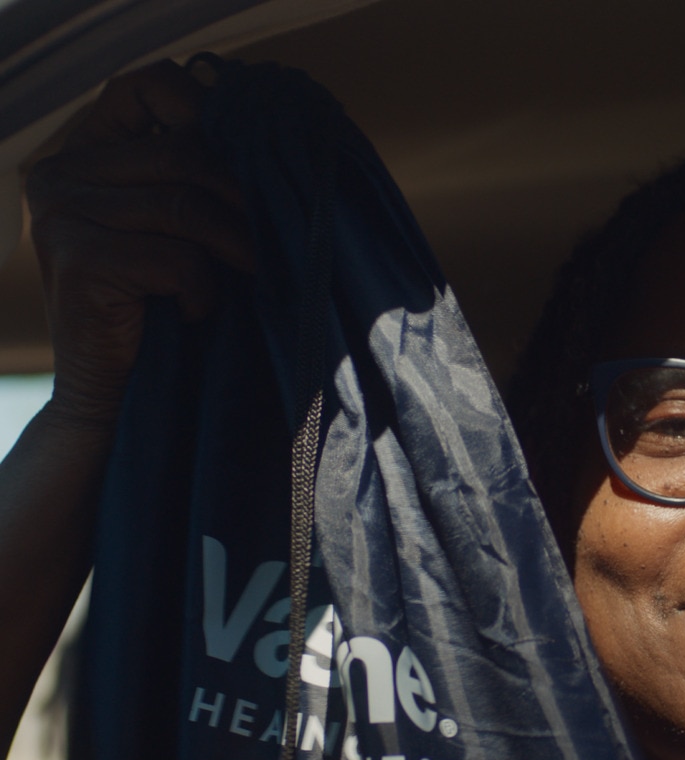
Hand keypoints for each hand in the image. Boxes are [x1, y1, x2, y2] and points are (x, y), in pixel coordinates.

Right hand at [26, 59, 253, 429]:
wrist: (110, 397)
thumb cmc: (157, 313)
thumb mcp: (174, 234)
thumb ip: (193, 181)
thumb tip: (272, 141)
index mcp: (81, 152)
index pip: (147, 86)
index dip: (207, 112)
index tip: (251, 160)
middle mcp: (59, 173)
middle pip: (182, 154)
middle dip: (242, 201)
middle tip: (271, 244)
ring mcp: (61, 214)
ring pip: (184, 204)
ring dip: (234, 248)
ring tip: (247, 278)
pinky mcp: (79, 260)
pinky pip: (175, 256)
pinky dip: (203, 288)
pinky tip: (196, 311)